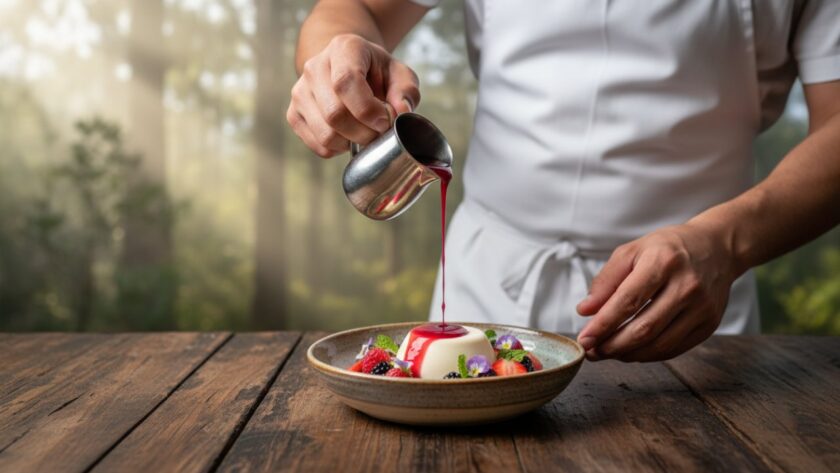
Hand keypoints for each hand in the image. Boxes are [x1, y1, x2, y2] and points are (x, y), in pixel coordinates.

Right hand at [287, 34, 420, 157]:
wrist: (346, 68)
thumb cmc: (376, 72)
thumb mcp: (399, 73)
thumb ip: (406, 91)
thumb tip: (401, 113)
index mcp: (343, 49)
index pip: (346, 81)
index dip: (367, 109)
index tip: (385, 121)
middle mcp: (314, 67)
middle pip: (334, 113)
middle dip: (364, 133)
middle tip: (379, 132)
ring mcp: (300, 92)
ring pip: (326, 134)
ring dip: (352, 143)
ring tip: (365, 132)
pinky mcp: (294, 114)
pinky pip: (318, 145)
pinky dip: (339, 149)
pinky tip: (349, 135)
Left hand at [575, 222, 738, 361]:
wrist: (717, 249)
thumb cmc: (667, 249)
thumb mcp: (632, 252)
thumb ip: (606, 281)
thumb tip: (585, 311)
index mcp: (663, 262)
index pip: (628, 301)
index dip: (603, 325)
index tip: (584, 339)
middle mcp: (687, 286)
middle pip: (644, 329)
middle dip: (612, 346)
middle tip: (591, 351)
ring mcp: (702, 308)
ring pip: (659, 345)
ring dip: (627, 355)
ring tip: (606, 352)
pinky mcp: (709, 325)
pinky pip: (673, 349)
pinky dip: (647, 355)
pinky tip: (630, 351)